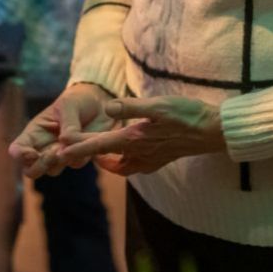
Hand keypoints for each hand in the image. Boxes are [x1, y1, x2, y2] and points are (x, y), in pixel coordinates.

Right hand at [11, 82, 114, 178]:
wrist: (98, 102)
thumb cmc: (76, 100)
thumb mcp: (69, 105)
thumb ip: (68, 124)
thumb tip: (65, 142)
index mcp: (35, 132)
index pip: (17, 149)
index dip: (20, 155)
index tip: (33, 153)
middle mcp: (44, 147)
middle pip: (30, 170)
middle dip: (39, 166)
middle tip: (53, 153)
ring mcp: (60, 154)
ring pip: (52, 170)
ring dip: (61, 161)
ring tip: (72, 145)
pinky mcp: (78, 156)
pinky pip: (76, 163)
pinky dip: (82, 155)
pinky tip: (87, 141)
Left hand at [58, 96, 225, 175]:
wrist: (213, 132)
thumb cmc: (188, 115)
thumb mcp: (158, 106)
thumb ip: (130, 107)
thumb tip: (106, 108)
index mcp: (135, 139)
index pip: (100, 145)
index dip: (78, 148)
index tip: (59, 153)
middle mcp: (140, 154)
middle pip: (106, 157)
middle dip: (87, 154)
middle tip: (70, 150)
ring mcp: (150, 160)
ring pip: (119, 164)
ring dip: (105, 158)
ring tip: (94, 149)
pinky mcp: (159, 160)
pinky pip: (133, 165)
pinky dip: (122, 161)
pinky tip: (123, 152)